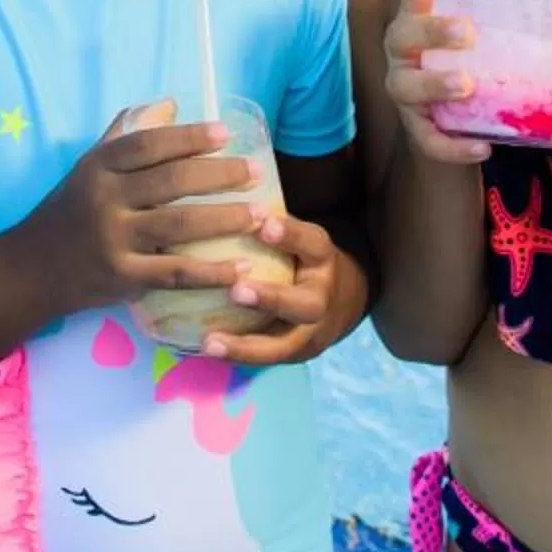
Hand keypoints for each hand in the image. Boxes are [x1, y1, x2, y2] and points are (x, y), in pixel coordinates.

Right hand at [16, 101, 262, 315]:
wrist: (33, 267)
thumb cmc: (71, 210)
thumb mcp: (89, 165)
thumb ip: (126, 133)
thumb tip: (171, 104)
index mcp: (99, 166)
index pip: (150, 144)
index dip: (189, 137)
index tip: (225, 133)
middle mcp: (105, 199)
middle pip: (172, 181)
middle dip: (220, 175)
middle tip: (256, 172)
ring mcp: (114, 240)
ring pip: (179, 225)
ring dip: (225, 219)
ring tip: (260, 215)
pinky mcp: (123, 277)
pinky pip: (175, 273)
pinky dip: (211, 271)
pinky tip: (241, 268)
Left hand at [200, 212, 346, 366]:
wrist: (344, 302)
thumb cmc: (305, 259)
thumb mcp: (302, 237)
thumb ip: (274, 223)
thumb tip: (224, 190)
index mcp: (322, 260)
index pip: (312, 244)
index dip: (290, 235)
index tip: (265, 224)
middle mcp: (321, 299)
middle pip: (303, 304)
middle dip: (270, 299)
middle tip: (237, 291)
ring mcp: (310, 334)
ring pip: (282, 345)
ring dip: (245, 346)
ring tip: (210, 342)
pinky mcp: (296, 356)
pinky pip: (266, 360)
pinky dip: (237, 358)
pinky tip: (206, 351)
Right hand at [381, 0, 494, 166]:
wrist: (471, 106)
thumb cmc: (483, 50)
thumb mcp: (493, 24)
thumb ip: (516, 4)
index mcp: (419, 13)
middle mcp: (403, 46)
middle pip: (402, 33)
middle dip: (431, 31)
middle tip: (467, 32)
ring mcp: (405, 85)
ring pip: (404, 85)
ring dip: (434, 83)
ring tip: (467, 85)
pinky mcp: (415, 124)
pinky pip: (425, 138)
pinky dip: (451, 146)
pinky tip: (482, 149)